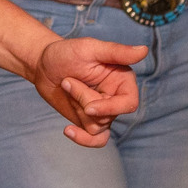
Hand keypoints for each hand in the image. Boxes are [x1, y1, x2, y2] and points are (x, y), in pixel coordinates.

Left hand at [29, 36, 145, 146]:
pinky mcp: (89, 121)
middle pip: (107, 116)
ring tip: (66, 87)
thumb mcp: (90, 48)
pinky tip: (68, 129)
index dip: (111, 109)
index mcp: (122, 79)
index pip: (129, 103)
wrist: (43, 65)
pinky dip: (83, 139)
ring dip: (76, 108)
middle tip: (67, 81)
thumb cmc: (66, 52)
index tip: (89, 108)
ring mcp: (103, 111)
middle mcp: (116, 97)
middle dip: (83, 101)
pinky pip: (96, 139)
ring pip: (97, 126)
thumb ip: (117, 51)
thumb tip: (144, 50)